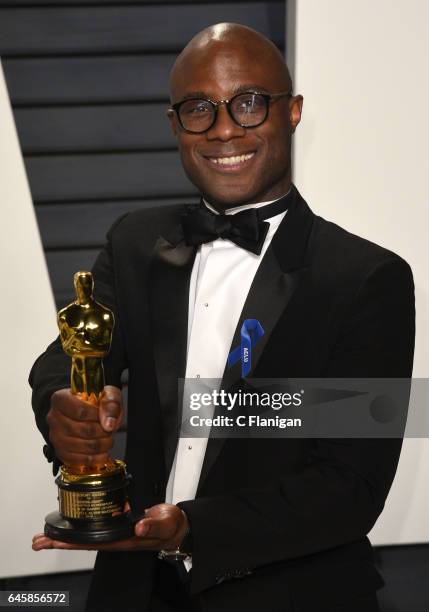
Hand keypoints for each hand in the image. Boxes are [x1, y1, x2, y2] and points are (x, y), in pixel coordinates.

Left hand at [32, 504, 188, 552]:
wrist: (177, 526)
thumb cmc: (171, 526)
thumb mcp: (165, 523)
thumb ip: (153, 524)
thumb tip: (138, 526)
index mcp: (125, 540)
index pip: (93, 543)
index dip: (73, 542)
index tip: (54, 540)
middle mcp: (117, 538)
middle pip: (83, 542)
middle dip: (60, 541)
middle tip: (39, 541)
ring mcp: (117, 531)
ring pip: (87, 534)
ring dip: (67, 534)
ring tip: (47, 534)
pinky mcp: (119, 522)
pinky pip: (96, 525)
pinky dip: (81, 523)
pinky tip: (72, 520)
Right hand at [46, 385, 122, 467]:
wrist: (89, 412)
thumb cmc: (96, 402)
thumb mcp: (108, 395)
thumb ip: (110, 404)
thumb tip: (108, 424)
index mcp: (61, 399)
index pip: (80, 411)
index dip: (97, 416)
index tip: (106, 417)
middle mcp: (53, 418)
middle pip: (82, 430)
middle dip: (102, 432)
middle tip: (110, 430)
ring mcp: (55, 437)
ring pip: (81, 446)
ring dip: (100, 445)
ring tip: (108, 440)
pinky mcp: (60, 452)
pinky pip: (77, 460)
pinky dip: (94, 459)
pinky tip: (103, 453)